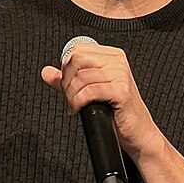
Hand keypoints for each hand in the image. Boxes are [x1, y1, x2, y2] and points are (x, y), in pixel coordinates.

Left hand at [41, 42, 159, 162]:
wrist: (138, 133)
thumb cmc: (115, 112)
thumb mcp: (90, 91)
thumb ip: (68, 80)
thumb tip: (46, 72)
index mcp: (112, 56)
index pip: (78, 49)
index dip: (66, 68)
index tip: (67, 85)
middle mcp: (118, 61)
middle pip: (77, 60)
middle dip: (66, 81)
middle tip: (69, 98)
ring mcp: (121, 75)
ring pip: (81, 77)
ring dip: (70, 96)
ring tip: (73, 106)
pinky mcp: (122, 91)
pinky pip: (89, 92)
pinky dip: (77, 102)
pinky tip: (78, 110)